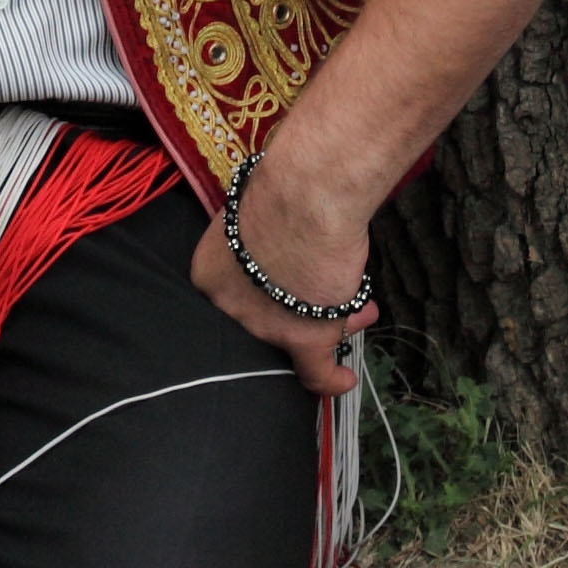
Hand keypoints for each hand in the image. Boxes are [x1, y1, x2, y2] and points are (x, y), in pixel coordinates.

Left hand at [192, 144, 380, 398]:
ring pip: (296, 336)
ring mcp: (266, 327)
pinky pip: (316, 370)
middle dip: (299, 309)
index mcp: (211, 274)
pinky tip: (343, 379)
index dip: (267, 292)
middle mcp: (231, 307)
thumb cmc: (282, 189)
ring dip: (329, 325)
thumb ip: (259, 237)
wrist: (307, 195)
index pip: (237, 295)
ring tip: (356, 316)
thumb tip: (278, 238)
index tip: (286, 286)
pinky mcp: (303, 340)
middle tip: (323, 297)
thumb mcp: (255, 213)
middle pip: (266, 316)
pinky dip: (330, 378)